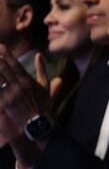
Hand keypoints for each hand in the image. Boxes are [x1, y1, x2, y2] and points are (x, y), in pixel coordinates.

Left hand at [0, 48, 52, 164]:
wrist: (37, 122)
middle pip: (3, 69)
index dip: (7, 54)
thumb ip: (41, 69)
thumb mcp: (44, 85)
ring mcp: (9, 94)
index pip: (15, 64)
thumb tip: (38, 54)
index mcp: (27, 80)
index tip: (1, 46)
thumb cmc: (42, 103)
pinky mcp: (4, 102)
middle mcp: (17, 85)